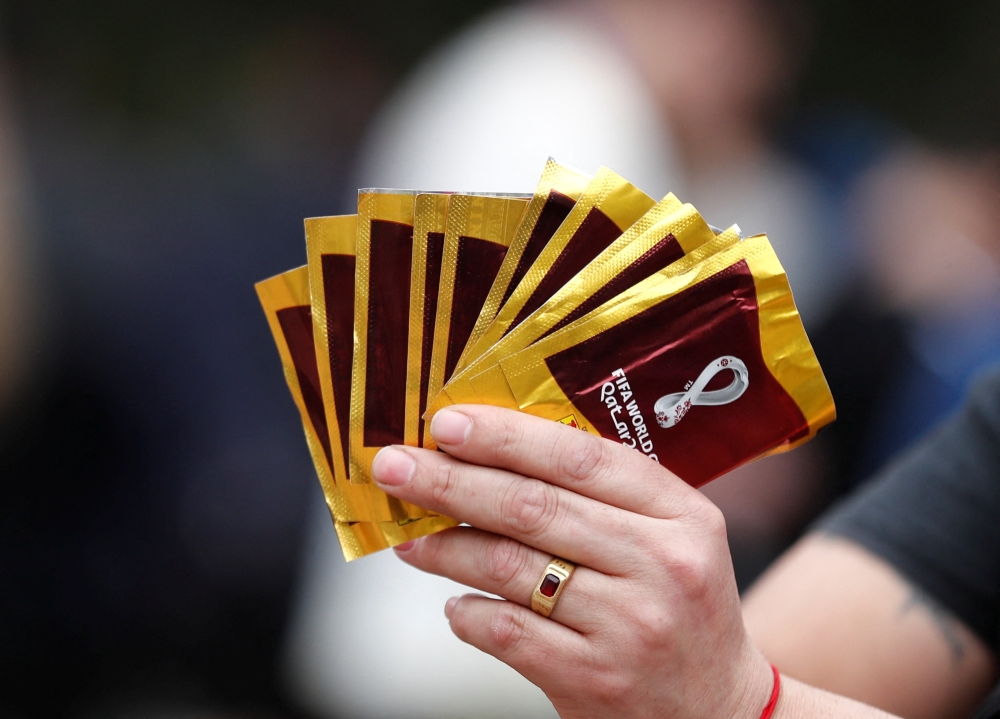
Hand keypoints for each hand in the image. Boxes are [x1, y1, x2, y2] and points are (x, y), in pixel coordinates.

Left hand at [370, 405, 774, 718]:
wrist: (718, 709)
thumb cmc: (680, 605)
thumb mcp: (671, 536)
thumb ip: (605, 493)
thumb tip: (496, 453)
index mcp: (682, 514)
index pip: (580, 458)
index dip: (504, 436)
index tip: (446, 423)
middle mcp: (660, 564)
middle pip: (533, 507)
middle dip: (451, 481)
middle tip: (396, 466)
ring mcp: (627, 625)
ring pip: (510, 567)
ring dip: (445, 547)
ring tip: (409, 536)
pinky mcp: (593, 679)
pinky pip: (506, 631)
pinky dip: (467, 612)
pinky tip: (453, 602)